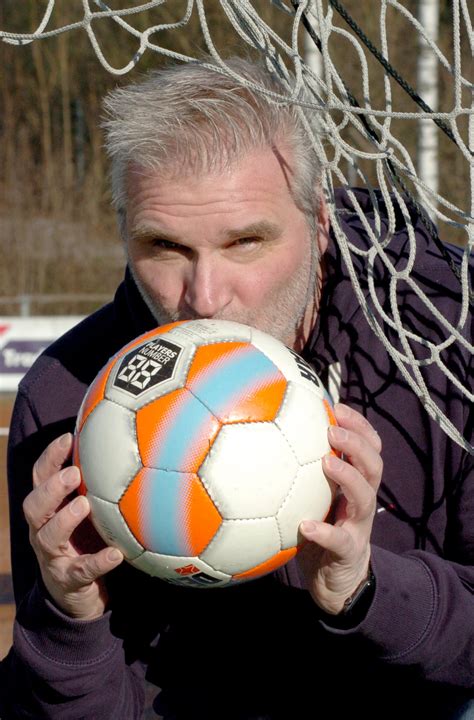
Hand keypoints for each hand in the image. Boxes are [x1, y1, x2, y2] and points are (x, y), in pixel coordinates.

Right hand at [22, 433, 123, 619]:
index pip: (41, 478)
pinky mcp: (69, 580)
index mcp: (49, 509)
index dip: (50, 457)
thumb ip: (98, 485)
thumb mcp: (89, 511)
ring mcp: (53, 556)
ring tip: (84, 504)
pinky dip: (98, 562)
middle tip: (73, 473)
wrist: (78, 593)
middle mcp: (43, 530)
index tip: (69, 438)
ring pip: (48, 537)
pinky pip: (81, 571)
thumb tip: (128, 447)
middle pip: (34, 506)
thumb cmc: (86, 539)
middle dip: (51, 488)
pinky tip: (116, 554)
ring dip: (65, 519)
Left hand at [298, 404, 381, 614]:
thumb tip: (266, 438)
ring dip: (347, 476)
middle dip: (357, 443)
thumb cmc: (318, 532)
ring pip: (365, 497)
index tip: (336, 406)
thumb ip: (301, 474)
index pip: (368, 447)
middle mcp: (361, 501)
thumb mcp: (312, 499)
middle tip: (332, 430)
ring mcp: (358, 526)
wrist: (336, 583)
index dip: (359, 425)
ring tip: (327, 462)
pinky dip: (324, 531)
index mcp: (354, 484)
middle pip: (373, 465)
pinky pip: (340, 541)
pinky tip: (305, 525)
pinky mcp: (349, 552)